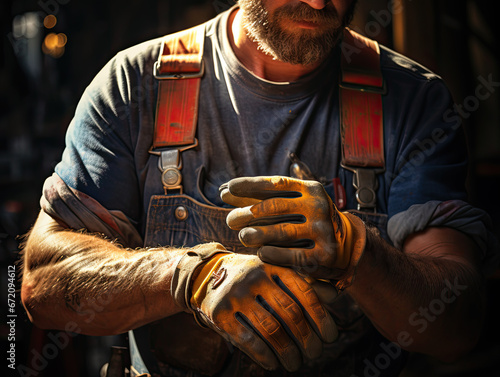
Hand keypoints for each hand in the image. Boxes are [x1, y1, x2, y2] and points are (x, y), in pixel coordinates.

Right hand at [171, 244, 337, 371]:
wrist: (205, 275)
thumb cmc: (251, 277)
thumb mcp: (274, 271)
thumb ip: (303, 281)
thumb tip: (334, 297)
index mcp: (273, 266)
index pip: (305, 291)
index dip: (321, 316)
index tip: (330, 337)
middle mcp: (255, 277)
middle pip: (290, 313)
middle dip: (307, 338)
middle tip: (315, 353)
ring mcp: (236, 295)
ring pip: (271, 330)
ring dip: (288, 352)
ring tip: (296, 363)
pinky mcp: (220, 314)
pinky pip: (248, 340)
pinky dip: (264, 355)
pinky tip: (273, 364)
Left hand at [220, 176, 365, 288]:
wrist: (346, 244)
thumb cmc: (308, 219)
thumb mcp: (294, 203)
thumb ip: (263, 198)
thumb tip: (225, 191)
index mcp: (310, 189)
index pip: (276, 184)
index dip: (249, 185)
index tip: (226, 189)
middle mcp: (318, 206)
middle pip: (274, 208)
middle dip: (247, 213)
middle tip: (230, 220)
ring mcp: (322, 230)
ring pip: (281, 232)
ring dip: (256, 234)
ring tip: (243, 236)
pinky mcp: (324, 254)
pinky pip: (292, 256)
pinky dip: (273, 254)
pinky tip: (261, 253)